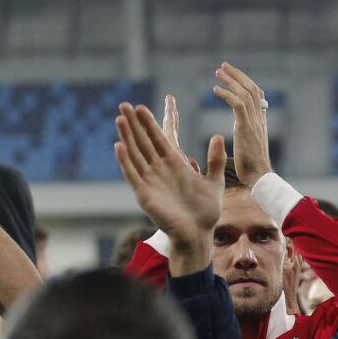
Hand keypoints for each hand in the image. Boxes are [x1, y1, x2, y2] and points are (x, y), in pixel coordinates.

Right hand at [114, 102, 224, 271]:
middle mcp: (159, 170)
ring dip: (126, 137)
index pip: (159, 139)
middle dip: (134, 124)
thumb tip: (218, 136)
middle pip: (143, 142)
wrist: (198, 233)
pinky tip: (119, 146)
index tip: (141, 107)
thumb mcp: (214, 181)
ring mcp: (150, 181)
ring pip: (135, 154)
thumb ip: (215, 160)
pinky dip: (125, 161)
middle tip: (124, 104)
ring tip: (119, 119)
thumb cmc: (206, 211)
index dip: (149, 123)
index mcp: (174, 165)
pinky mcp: (144, 194)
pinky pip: (132, 174)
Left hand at [213, 62, 271, 187]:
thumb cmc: (252, 167)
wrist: (259, 177)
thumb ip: (247, 133)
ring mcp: (254, 122)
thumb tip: (242, 130)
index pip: (257, 95)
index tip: (234, 75)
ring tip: (218, 72)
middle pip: (251, 88)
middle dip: (237, 75)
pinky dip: (226, 94)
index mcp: (261, 121)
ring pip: (245, 92)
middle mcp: (260, 118)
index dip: (246, 82)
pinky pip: (237, 104)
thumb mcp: (251, 145)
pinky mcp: (245, 127)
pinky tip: (216, 90)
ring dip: (231, 80)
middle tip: (224, 66)